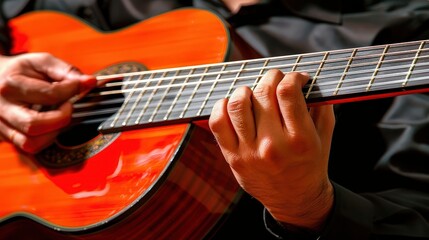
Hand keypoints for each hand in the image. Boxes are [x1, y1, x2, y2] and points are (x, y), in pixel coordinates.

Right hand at [0, 53, 95, 152]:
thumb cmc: (20, 71)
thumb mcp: (41, 62)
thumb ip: (66, 71)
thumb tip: (91, 82)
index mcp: (10, 85)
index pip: (49, 94)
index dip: (72, 90)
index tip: (82, 84)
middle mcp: (2, 108)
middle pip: (34, 125)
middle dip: (62, 118)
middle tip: (69, 106)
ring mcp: (2, 126)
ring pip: (30, 143)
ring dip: (54, 133)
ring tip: (60, 117)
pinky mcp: (7, 137)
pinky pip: (30, 147)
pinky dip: (47, 139)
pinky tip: (52, 126)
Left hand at [209, 70, 334, 230]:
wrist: (295, 200)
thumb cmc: (310, 165)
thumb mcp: (325, 136)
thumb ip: (320, 106)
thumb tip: (308, 80)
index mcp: (300, 140)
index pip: (288, 92)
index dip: (292, 76)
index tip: (296, 78)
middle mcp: (273, 146)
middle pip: (263, 94)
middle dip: (271, 78)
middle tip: (276, 79)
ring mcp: (249, 152)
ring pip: (238, 105)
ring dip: (246, 90)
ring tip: (254, 93)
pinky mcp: (233, 158)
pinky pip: (218, 123)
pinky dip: (222, 106)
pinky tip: (233, 105)